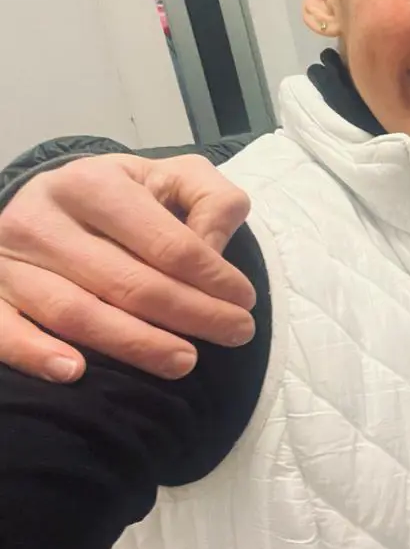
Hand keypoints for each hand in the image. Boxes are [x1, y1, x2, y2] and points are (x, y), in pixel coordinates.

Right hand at [0, 154, 255, 382]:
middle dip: (191, 314)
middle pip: (127, 282)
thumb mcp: (172, 176)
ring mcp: (8, 260)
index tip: (245, 301)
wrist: (47, 199)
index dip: (213, 277)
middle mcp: (44, 219)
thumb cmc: (123, 195)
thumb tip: (215, 249)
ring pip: (75, 312)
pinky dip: (35, 354)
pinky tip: (75, 372)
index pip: (165, 242)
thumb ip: (210, 200)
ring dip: (134, 344)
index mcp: (93, 183)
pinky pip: (3, 330)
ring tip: (185, 362)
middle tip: (236, 334)